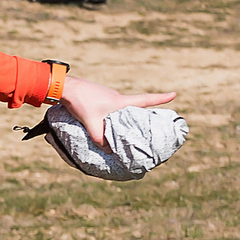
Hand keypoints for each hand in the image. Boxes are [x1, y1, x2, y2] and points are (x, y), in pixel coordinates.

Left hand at [57, 75, 176, 150]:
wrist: (64, 87)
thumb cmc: (81, 102)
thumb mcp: (91, 123)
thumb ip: (100, 139)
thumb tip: (109, 152)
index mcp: (120, 101)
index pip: (145, 100)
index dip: (161, 98)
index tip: (174, 94)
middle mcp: (117, 97)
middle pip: (135, 106)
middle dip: (142, 114)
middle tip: (150, 122)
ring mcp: (107, 96)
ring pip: (120, 109)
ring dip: (124, 118)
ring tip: (124, 131)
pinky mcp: (98, 98)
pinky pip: (110, 108)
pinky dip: (111, 116)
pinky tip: (103, 123)